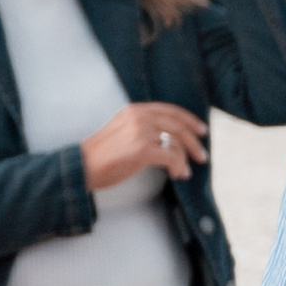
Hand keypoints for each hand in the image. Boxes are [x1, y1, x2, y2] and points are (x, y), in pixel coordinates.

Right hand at [82, 100, 208, 188]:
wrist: (82, 166)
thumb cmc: (102, 154)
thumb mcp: (123, 131)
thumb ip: (143, 128)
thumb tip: (170, 140)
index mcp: (135, 110)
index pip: (170, 111)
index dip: (189, 121)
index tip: (201, 131)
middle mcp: (139, 116)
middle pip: (178, 126)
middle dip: (194, 143)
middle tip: (202, 156)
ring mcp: (141, 131)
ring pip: (177, 143)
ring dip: (186, 159)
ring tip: (186, 171)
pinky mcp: (143, 149)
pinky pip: (172, 158)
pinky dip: (179, 167)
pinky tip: (178, 175)